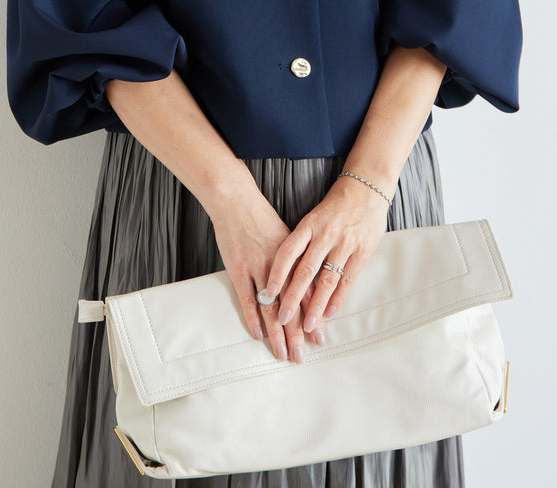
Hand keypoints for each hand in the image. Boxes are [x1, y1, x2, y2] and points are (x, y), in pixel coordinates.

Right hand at [210, 191, 323, 363]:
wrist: (236, 199)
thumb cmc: (261, 217)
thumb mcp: (287, 237)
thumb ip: (297, 261)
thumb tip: (308, 285)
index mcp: (296, 256)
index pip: (309, 293)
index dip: (314, 317)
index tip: (320, 340)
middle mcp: (280, 264)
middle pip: (293, 305)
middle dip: (298, 334)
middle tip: (302, 357)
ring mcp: (258, 266)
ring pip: (272, 306)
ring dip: (278, 333)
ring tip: (283, 353)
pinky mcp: (238, 268)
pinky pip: (247, 298)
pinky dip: (252, 317)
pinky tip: (258, 334)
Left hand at [264, 177, 389, 333]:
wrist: (366, 188)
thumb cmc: (336, 205)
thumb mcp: (314, 217)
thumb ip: (303, 241)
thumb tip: (285, 269)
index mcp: (309, 224)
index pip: (287, 252)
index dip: (277, 274)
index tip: (268, 293)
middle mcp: (325, 235)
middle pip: (305, 271)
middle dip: (293, 297)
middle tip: (284, 318)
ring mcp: (344, 243)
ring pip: (327, 280)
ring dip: (316, 306)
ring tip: (308, 324)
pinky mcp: (362, 251)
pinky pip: (348, 279)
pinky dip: (338, 298)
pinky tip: (329, 312)